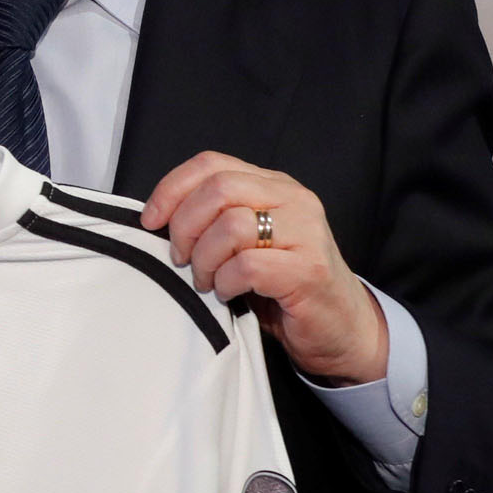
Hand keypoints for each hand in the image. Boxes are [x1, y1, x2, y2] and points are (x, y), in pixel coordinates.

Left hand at [141, 151, 387, 384]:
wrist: (340, 328)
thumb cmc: (282, 287)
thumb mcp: (247, 241)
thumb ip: (216, 218)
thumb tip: (158, 216)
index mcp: (274, 185)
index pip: (211, 164)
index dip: (172, 189)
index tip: (151, 221)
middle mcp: (293, 200)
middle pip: (218, 189)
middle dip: (185, 226)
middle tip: (182, 258)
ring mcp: (306, 233)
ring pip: (230, 226)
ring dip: (205, 259)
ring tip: (208, 281)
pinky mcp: (309, 270)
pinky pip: (247, 266)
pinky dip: (225, 282)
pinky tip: (229, 293)